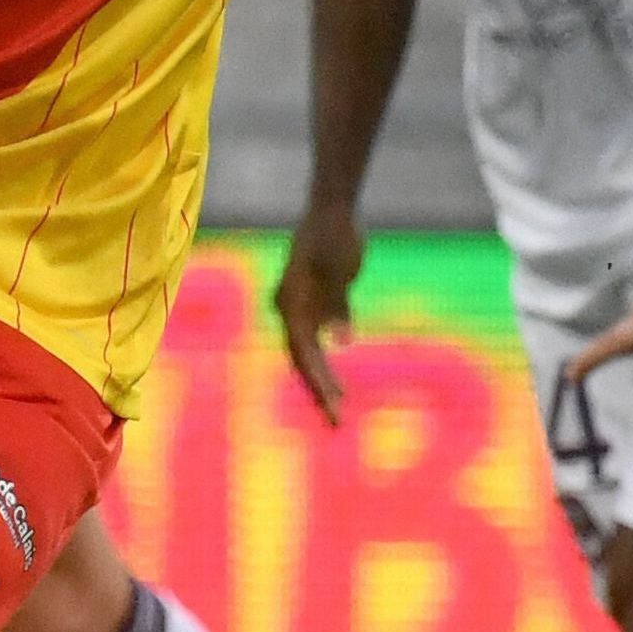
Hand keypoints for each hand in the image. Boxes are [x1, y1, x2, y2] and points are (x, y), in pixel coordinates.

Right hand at [273, 206, 365, 425]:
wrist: (333, 208)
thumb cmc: (336, 234)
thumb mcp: (340, 270)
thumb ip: (337, 304)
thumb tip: (341, 340)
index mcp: (291, 303)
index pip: (303, 352)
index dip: (318, 382)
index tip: (334, 407)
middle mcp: (291, 308)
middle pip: (302, 358)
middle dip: (318, 390)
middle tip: (337, 423)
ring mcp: (303, 306)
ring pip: (310, 352)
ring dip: (322, 380)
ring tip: (338, 409)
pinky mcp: (320, 301)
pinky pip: (321, 338)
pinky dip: (328, 361)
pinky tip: (338, 384)